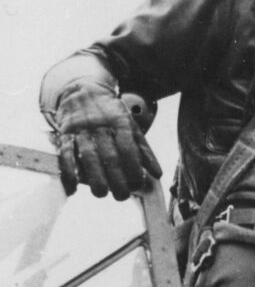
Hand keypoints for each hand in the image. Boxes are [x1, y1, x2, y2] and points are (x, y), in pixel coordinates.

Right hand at [54, 82, 161, 199]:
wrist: (83, 90)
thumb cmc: (111, 114)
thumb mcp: (131, 126)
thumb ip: (144, 150)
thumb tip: (157, 174)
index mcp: (120, 124)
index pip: (127, 148)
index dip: (133, 167)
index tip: (138, 182)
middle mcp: (101, 127)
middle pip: (109, 156)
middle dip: (116, 179)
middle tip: (122, 196)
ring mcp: (81, 131)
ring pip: (87, 157)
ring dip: (94, 178)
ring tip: (101, 193)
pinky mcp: (65, 135)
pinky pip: (65, 155)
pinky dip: (68, 173)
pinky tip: (72, 189)